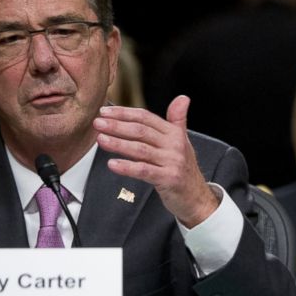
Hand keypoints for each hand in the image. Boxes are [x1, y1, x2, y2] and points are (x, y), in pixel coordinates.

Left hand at [94, 96, 218, 226]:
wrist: (197, 197)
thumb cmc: (184, 169)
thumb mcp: (183, 142)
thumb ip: (178, 119)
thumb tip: (182, 98)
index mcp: (174, 133)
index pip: (146, 118)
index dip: (125, 113)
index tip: (105, 111)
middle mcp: (174, 145)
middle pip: (141, 131)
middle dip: (117, 126)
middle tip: (98, 123)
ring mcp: (172, 162)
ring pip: (141, 149)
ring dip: (119, 144)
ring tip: (101, 140)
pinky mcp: (169, 178)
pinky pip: (144, 170)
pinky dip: (127, 167)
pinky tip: (112, 164)